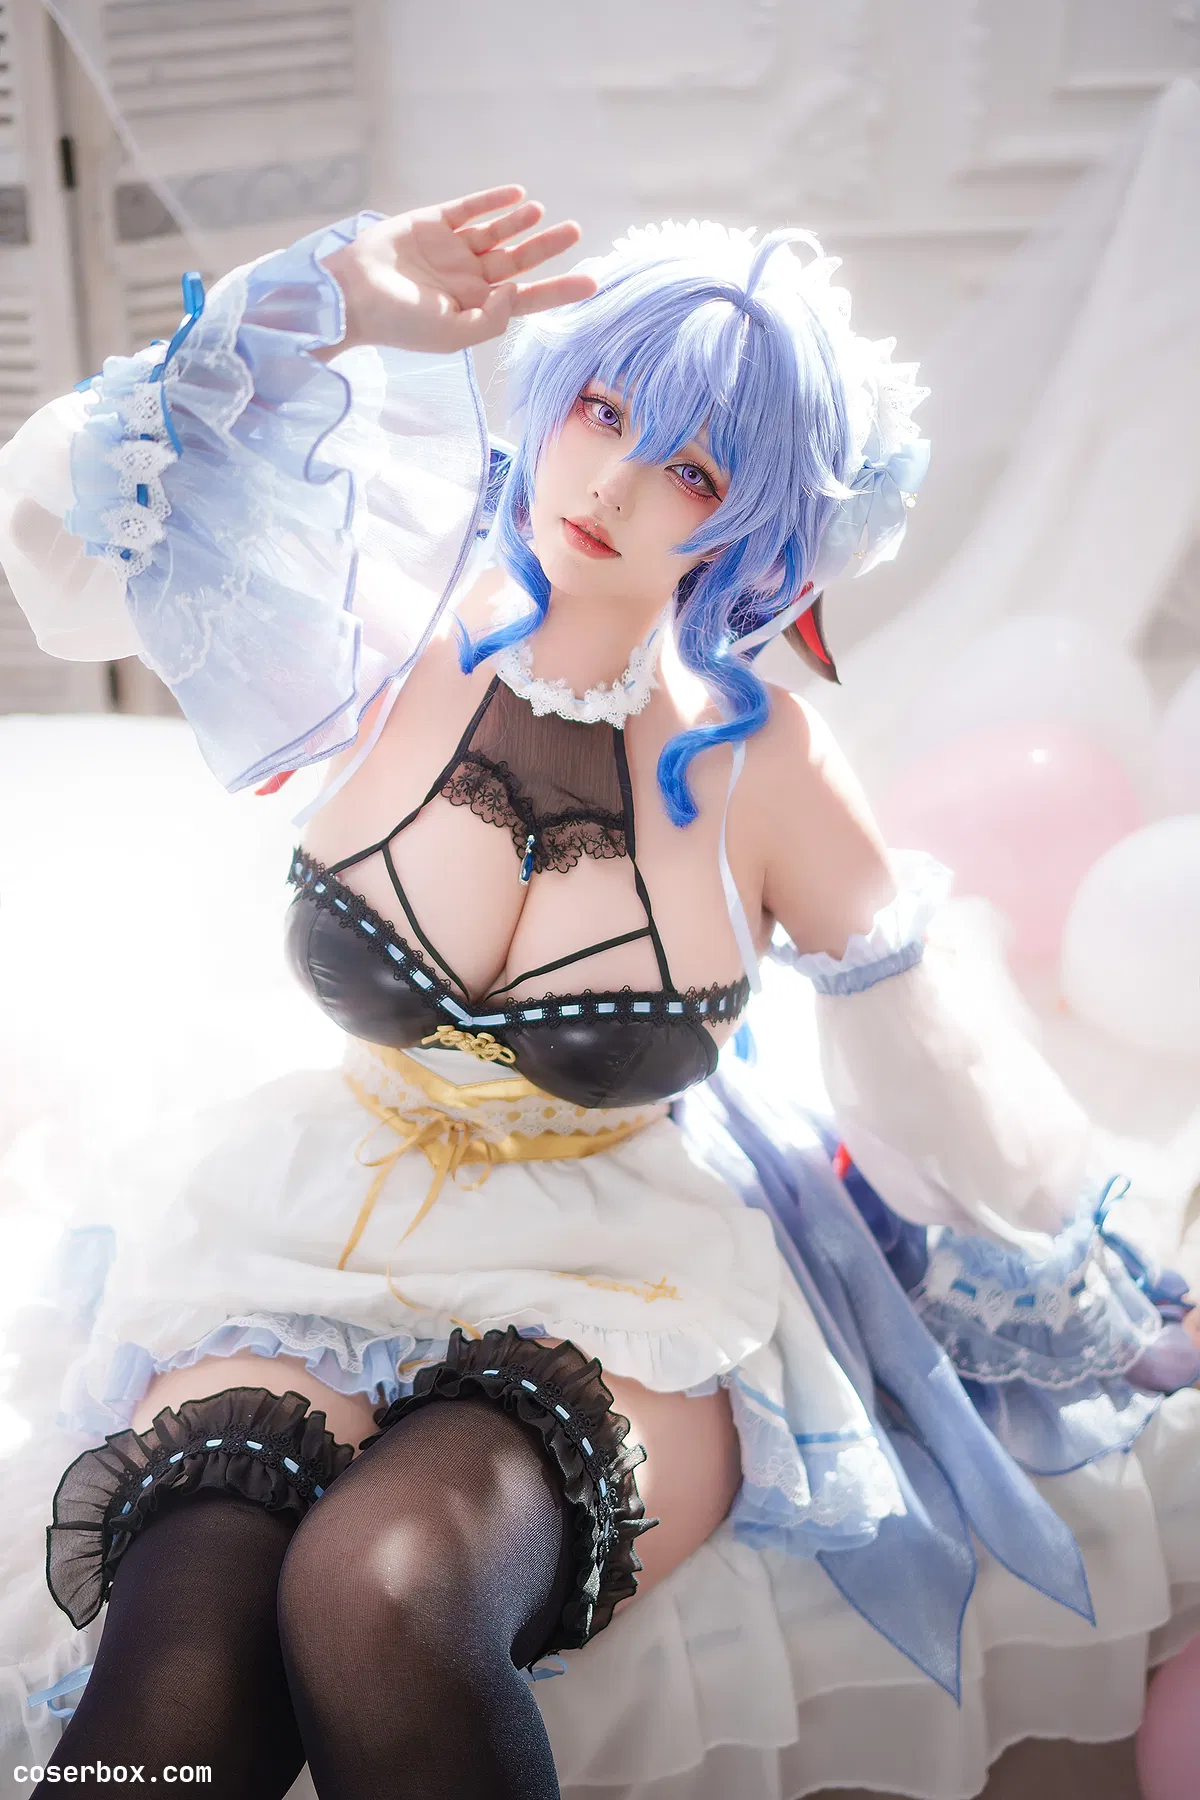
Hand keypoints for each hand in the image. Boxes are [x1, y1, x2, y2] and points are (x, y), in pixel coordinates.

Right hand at [313, 186, 596, 357]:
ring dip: (521, 221)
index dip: (559, 290)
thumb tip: (516, 290)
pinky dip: (492, 200)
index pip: (526, 298)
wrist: (351, 294)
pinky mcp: (432, 222)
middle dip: (547, 248)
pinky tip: (517, 195)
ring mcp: (451, 249)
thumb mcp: (451, 335)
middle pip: (518, 260)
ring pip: (497, 232)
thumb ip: (491, 320)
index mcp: (476, 308)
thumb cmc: (399, 323)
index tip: (593, 282)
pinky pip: (469, 208)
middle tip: (575, 232)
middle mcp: (469, 278)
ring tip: (541, 212)